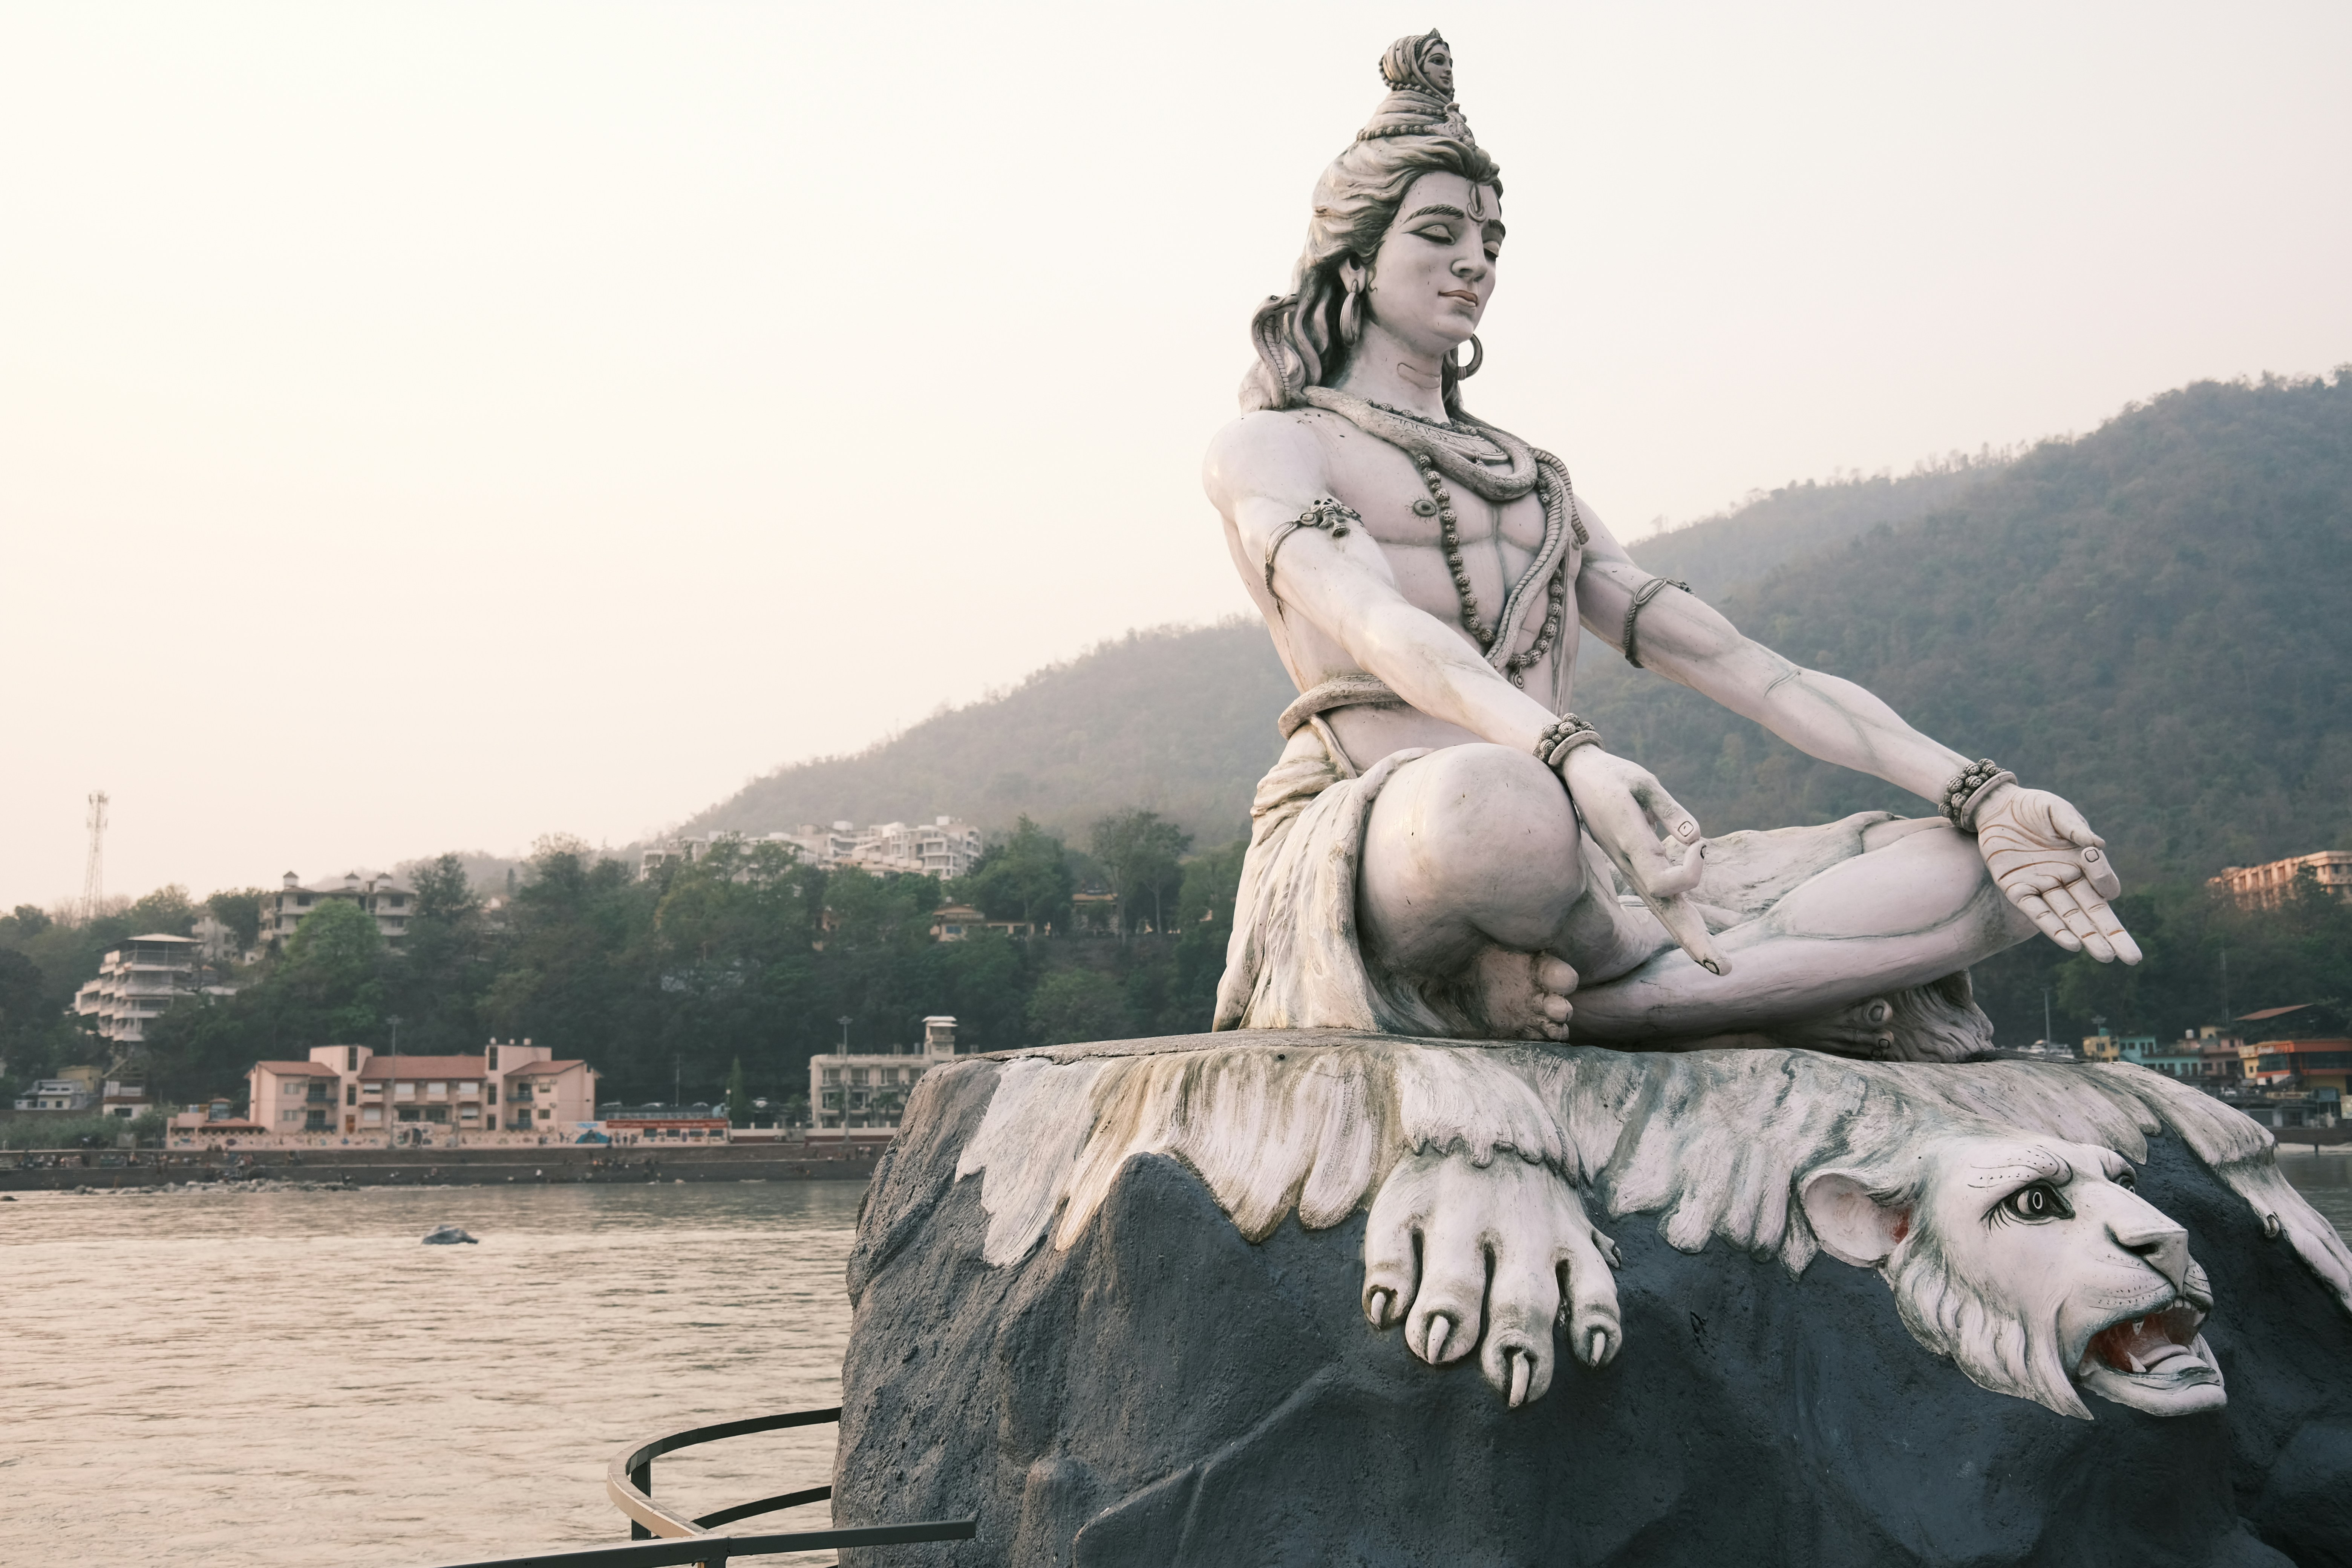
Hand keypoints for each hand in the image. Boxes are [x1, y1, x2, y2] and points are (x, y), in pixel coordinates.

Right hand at [1559, 747, 1727, 975]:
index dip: (1689, 872)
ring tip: (1718, 963)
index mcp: (1630, 844)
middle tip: (1725, 970)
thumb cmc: (1611, 774)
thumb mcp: (1642, 781)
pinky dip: (1682, 915)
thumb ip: (1670, 809)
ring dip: (1691, 937)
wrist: (1574, 777)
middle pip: (1665, 912)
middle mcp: (1630, 864)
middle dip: (1695, 940)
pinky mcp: (1636, 867)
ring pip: (1663, 911)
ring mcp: (1631, 870)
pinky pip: (1661, 897)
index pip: (1663, 881)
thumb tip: (1696, 838)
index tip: (1700, 845)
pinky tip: (1698, 927)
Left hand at [1972, 784, 2142, 963]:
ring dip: (2086, 936)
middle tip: (2133, 958)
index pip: (2103, 885)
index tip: (2109, 890)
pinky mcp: (2016, 888)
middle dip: (2112, 934)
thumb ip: (2075, 827)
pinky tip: (2071, 944)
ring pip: (2069, 917)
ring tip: (2105, 955)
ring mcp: (2042, 885)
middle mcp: (2065, 878)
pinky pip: (2036, 911)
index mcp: (2080, 862)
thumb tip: (2097, 845)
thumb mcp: (2057, 811)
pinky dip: (2052, 927)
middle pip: (2093, 911)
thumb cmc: (2033, 807)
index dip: (2108, 886)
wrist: (1996, 806)